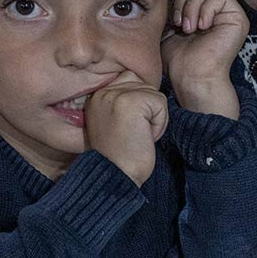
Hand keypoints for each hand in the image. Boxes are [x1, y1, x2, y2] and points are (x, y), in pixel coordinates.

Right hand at [84, 70, 167, 186]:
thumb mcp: (115, 122)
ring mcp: (115, 95)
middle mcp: (102, 92)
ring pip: (154, 93)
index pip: (131, 80)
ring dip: (154, 117)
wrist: (116, 177)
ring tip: (137, 135)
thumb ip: (124, 102)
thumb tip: (149, 88)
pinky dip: (159, 123)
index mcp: (96, 96)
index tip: (128, 128)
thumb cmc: (120, 157)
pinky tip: (143, 137)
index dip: (140, 104)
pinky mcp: (130, 102)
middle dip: (147, 110)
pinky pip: (160, 104)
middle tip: (133, 133)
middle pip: (144, 85)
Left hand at [162, 0, 247, 117]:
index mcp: (203, 12)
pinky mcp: (238, 18)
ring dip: (192, 7)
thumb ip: (173, 4)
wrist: (191, 76)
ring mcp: (228, 14)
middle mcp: (217, 11)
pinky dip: (206, 10)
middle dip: (183, 2)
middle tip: (180, 25)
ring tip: (189, 29)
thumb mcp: (169, 26)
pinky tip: (203, 28)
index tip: (172, 20)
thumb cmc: (179, 58)